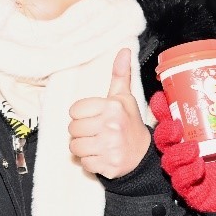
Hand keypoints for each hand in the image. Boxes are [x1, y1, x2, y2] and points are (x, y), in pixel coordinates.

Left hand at [68, 48, 151, 178]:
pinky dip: (90, 162)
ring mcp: (109, 146)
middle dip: (81, 132)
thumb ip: (120, 75)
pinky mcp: (107, 165)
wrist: (143, 154)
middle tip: (95, 132)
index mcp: (112, 107)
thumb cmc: (129, 123)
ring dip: (83, 147)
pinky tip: (101, 155)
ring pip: (75, 147)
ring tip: (96, 143)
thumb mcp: (124, 98)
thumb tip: (123, 50)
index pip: (75, 110)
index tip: (93, 117)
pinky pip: (84, 163)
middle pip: (72, 129)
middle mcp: (111, 125)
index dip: (81, 114)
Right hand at [150, 91, 215, 212]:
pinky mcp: (189, 191)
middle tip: (176, 127)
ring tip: (193, 149)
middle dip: (165, 132)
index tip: (161, 97)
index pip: (171, 121)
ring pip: (169, 161)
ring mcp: (185, 172)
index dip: (162, 110)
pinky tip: (199, 167)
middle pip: (163, 141)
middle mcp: (184, 154)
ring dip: (178, 153)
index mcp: (192, 138)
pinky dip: (187, 173)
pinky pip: (181, 182)